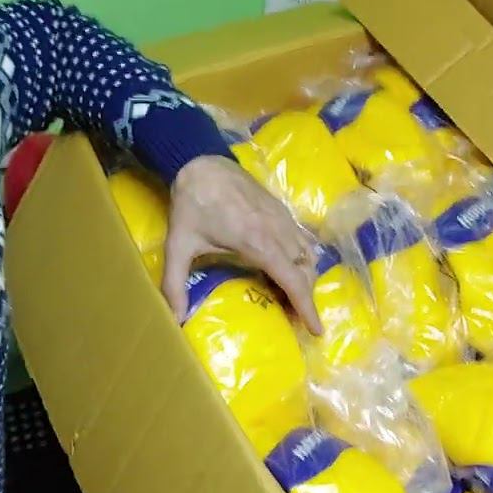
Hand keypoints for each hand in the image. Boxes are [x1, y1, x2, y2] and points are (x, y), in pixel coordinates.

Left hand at [162, 155, 323, 334]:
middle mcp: (279, 231)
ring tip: (290, 296)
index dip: (307, 308)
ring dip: (305, 277)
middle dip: (305, 297)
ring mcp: (283, 218)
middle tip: (293, 318)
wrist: (201, 161)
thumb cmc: (191, 204)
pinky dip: (303, 257)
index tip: (317, 330)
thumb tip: (174, 319)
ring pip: (308, 255)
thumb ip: (174, 284)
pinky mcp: (281, 210)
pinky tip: (288, 266)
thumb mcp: (178, 245)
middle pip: (306, 272)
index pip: (294, 281)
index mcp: (259, 243)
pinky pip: (303, 238)